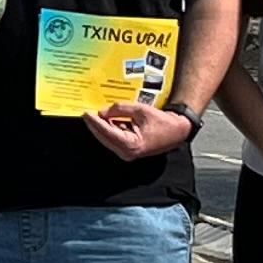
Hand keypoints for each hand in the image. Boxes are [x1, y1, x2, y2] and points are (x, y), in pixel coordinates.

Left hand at [80, 102, 194, 161]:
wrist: (176, 131)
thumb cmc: (162, 122)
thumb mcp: (140, 110)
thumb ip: (120, 109)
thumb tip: (103, 111)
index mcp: (131, 145)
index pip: (107, 132)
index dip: (95, 122)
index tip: (85, 113)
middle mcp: (127, 152)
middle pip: (104, 137)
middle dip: (94, 125)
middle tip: (86, 113)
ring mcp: (127, 153)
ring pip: (108, 138)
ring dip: (101, 127)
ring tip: (93, 114)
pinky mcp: (128, 150)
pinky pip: (114, 139)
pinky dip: (109, 129)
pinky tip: (105, 119)